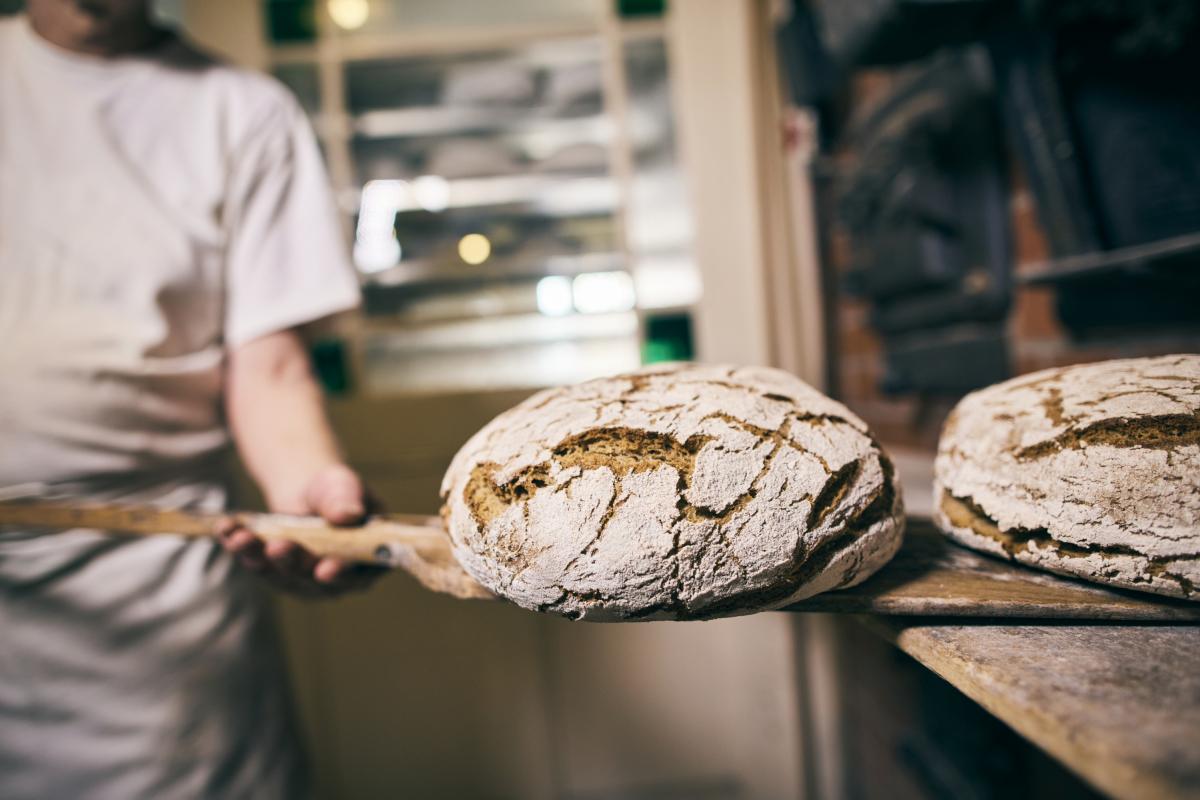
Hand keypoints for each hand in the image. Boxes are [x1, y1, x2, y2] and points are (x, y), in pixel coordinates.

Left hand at [217, 464, 384, 595]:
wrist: (307, 492)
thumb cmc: (334, 490)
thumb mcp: (342, 486)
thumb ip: (345, 500)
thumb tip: (347, 515)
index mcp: (367, 560)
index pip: (358, 572)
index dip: (341, 572)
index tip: (324, 570)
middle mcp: (338, 580)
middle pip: (314, 580)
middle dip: (293, 562)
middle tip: (278, 547)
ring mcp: (304, 581)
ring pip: (281, 575)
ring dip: (259, 557)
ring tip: (242, 537)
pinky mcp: (276, 575)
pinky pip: (257, 565)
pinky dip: (241, 548)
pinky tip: (227, 531)